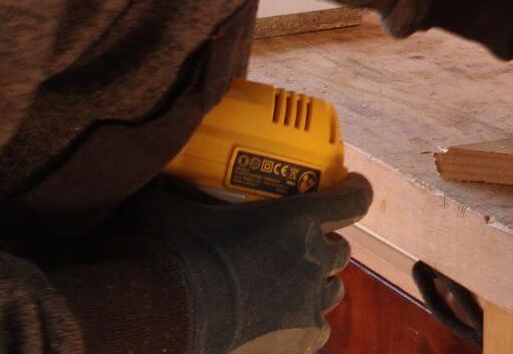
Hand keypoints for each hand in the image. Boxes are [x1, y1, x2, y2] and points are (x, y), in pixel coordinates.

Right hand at [115, 175, 372, 353]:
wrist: (162, 321)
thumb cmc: (166, 257)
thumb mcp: (169, 208)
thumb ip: (177, 189)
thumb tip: (157, 176)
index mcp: (293, 220)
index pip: (351, 200)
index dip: (356, 190)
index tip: (352, 185)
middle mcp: (310, 260)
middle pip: (341, 250)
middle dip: (324, 245)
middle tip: (299, 246)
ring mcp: (307, 306)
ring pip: (332, 292)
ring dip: (317, 285)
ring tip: (290, 286)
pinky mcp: (298, 344)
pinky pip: (315, 330)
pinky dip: (303, 324)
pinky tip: (279, 323)